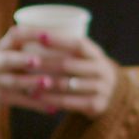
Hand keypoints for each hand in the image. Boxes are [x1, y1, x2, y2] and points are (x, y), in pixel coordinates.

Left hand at [0, 32, 121, 118]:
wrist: (113, 95)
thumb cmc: (87, 71)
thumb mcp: (84, 58)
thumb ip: (67, 50)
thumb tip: (32, 33)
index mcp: (97, 54)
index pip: (78, 44)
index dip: (59, 40)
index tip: (40, 36)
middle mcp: (101, 70)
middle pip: (69, 65)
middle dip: (45, 63)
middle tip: (25, 62)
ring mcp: (101, 88)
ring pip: (67, 85)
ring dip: (44, 82)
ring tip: (25, 80)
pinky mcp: (96, 105)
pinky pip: (69, 102)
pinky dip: (50, 99)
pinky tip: (36, 96)